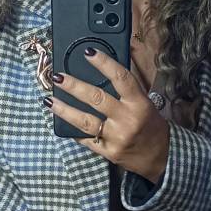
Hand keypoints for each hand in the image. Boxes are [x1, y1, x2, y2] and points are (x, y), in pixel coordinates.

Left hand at [48, 48, 169, 181]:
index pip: (121, 78)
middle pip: (97, 98)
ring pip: (85, 122)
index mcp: (139, 104)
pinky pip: (86, 140)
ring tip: (49, 100)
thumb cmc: (151, 126)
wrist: (161, 157)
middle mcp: (127, 120)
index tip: (89, 53)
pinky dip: (73, 131)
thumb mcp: (146, 103)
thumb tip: (105, 68)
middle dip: (74, 86)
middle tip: (58, 77)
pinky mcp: (108, 152)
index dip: (104, 63)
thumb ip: (127, 89)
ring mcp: (116, 138)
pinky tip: (60, 122)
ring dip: (64, 110)